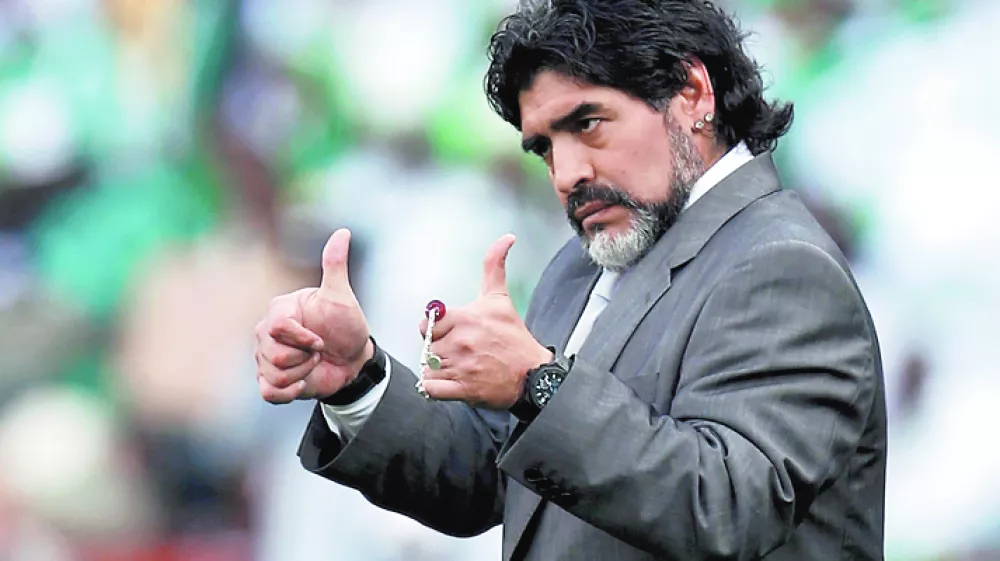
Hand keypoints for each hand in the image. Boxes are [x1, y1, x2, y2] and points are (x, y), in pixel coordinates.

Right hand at [255, 229, 372, 403]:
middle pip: (275, 355)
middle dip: (305, 358)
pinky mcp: (268, 380)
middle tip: (318, 351)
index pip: (278, 327)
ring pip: (274, 374)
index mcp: (279, 310)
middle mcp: (264, 332)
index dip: (302, 338)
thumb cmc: (346, 325)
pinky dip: (289, 392)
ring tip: (312, 364)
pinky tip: (303, 383)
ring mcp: (264, 357)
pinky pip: (269, 392)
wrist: (352, 360)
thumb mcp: (342, 296)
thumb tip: (342, 232)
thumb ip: (335, 266)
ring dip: (302, 374)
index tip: (320, 339)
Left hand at [419, 234, 552, 408]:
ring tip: (460, 368)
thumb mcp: (500, 299)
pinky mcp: (462, 390)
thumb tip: (506, 237)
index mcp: (466, 318)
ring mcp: (461, 367)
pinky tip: (450, 383)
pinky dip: (434, 388)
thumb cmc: (513, 337)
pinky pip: (430, 388)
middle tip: (461, 353)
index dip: (436, 331)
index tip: (453, 334)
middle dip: (439, 351)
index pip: (427, 324)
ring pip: (428, 367)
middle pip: (428, 347)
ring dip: (439, 370)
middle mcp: (461, 342)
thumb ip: (494, 266)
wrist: (532, 375)